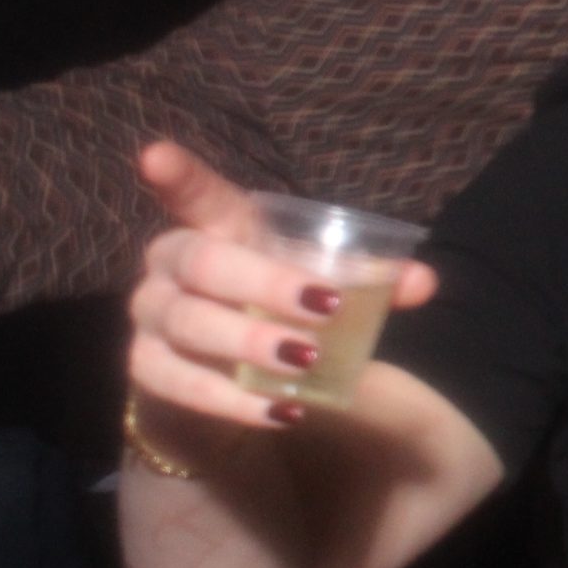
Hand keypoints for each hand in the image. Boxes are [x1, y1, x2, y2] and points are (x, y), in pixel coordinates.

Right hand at [126, 142, 437, 433]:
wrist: (228, 374)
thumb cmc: (276, 307)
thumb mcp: (321, 284)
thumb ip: (369, 278)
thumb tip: (422, 280)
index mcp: (217, 227)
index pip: (196, 194)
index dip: (178, 175)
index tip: (155, 156)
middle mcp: (171, 264)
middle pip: (203, 263)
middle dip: (265, 283)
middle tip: (326, 306)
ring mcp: (151, 316)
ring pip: (188, 323)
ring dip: (250, 341)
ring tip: (306, 360)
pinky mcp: (146, 369)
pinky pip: (179, 383)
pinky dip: (233, 400)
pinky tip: (281, 411)